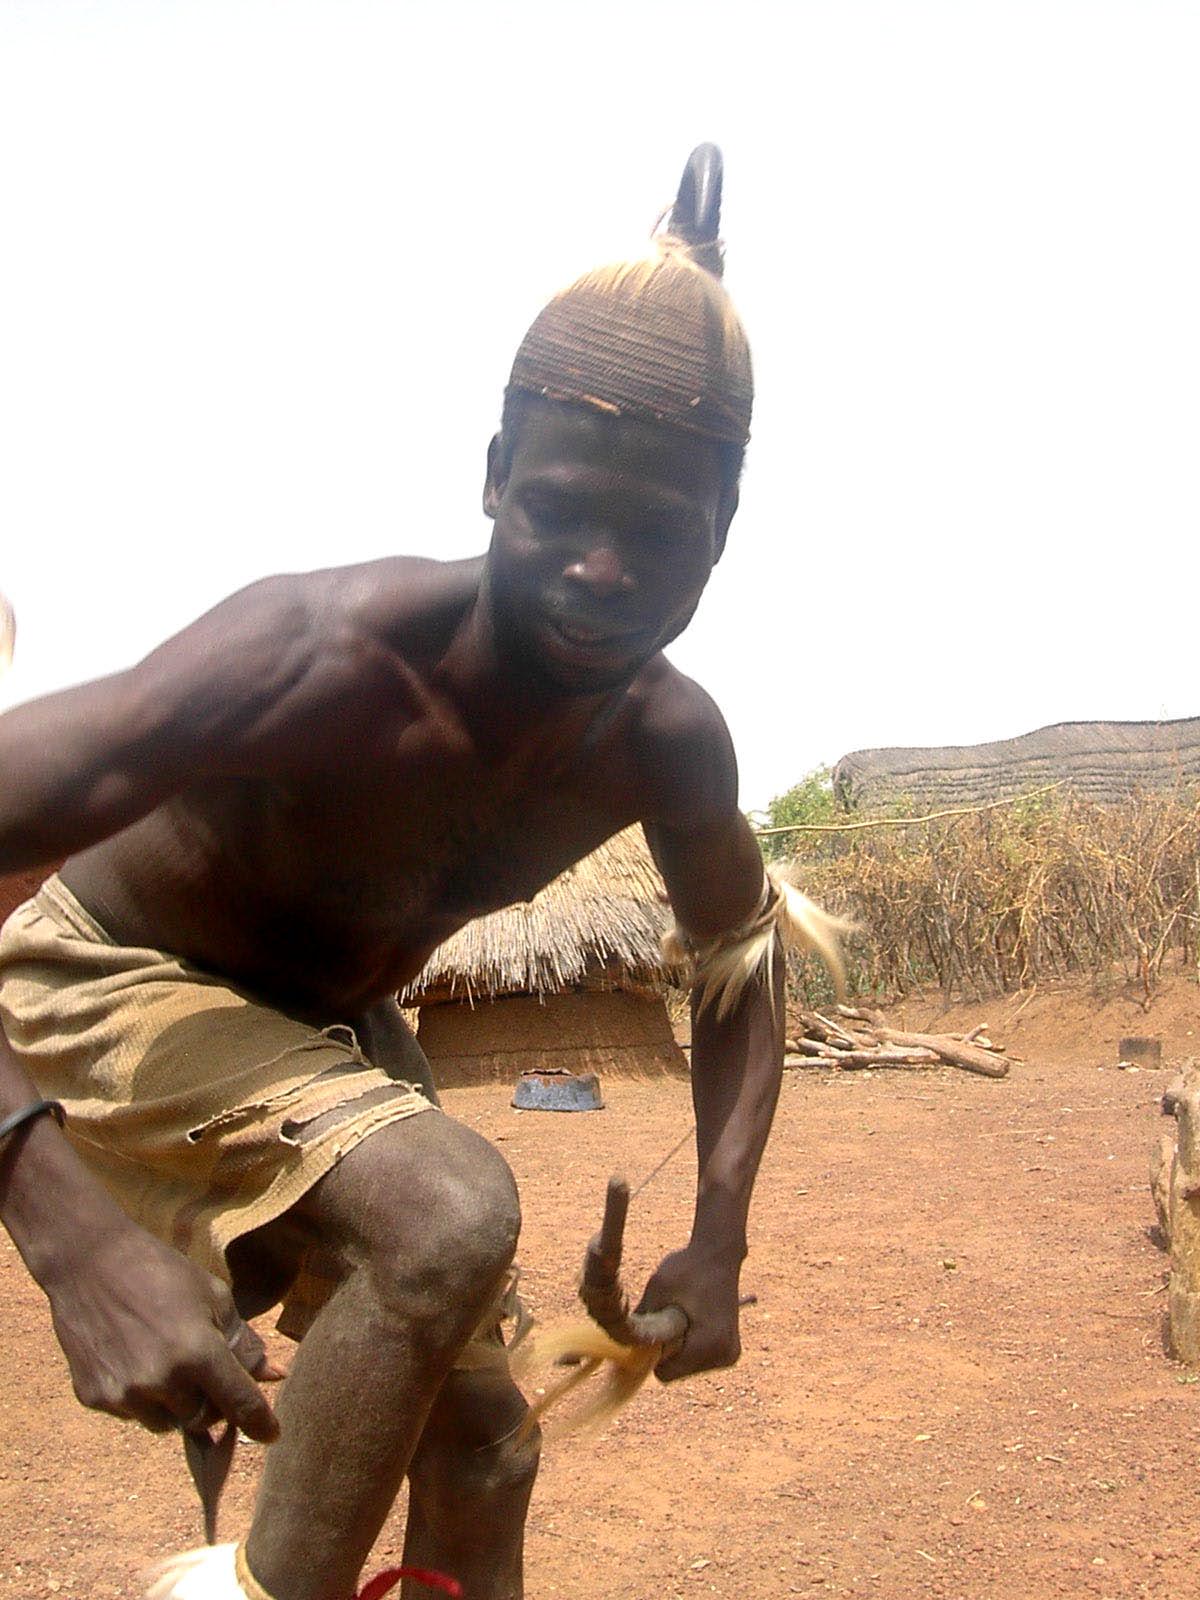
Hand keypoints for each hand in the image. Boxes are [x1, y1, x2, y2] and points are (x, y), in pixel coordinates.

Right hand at [43, 1221, 281, 1438]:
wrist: (89, 1262)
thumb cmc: (160, 1272)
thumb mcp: (213, 1296)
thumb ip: (243, 1342)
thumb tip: (275, 1374)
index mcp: (198, 1352)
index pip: (239, 1403)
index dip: (260, 1422)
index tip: (271, 1434)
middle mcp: (161, 1380)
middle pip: (202, 1418)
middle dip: (211, 1402)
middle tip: (204, 1372)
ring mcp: (125, 1393)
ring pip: (166, 1423)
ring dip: (175, 1403)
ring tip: (164, 1358)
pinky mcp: (95, 1398)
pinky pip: (132, 1414)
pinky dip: (142, 1397)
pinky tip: (134, 1357)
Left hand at [635, 1242, 742, 1382]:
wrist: (718, 1253)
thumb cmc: (687, 1268)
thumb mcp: (658, 1290)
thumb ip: (641, 1320)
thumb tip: (615, 1344)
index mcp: (711, 1345)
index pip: (664, 1373)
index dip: (652, 1352)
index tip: (653, 1326)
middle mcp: (725, 1356)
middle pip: (676, 1371)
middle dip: (665, 1350)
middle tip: (669, 1315)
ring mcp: (730, 1354)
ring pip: (685, 1366)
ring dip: (677, 1347)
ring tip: (684, 1314)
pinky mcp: (729, 1350)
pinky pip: (696, 1358)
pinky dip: (688, 1344)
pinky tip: (693, 1319)